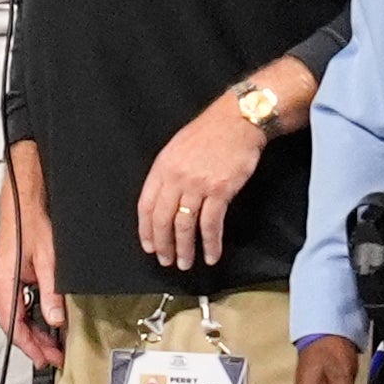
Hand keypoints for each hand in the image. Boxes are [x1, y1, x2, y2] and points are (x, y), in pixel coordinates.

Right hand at [0, 146, 64, 367]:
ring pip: (14, 319)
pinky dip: (29, 319)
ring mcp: (0, 283)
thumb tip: (56, 319)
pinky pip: (15, 306)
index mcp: (3, 284)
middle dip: (34, 344)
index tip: (48, 358)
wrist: (22, 205)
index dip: (33, 347)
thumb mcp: (49, 262)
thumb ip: (52, 294)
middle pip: (14, 327)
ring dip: (32, 333)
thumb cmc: (29, 226)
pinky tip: (43, 322)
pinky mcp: (6, 279)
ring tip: (51, 344)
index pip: (15, 328)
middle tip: (54, 356)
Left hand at [138, 96, 268, 269]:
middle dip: (163, 244)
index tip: (149, 246)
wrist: (238, 120)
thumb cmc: (209, 133)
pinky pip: (211, 224)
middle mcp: (176, 178)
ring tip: (186, 263)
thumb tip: (163, 202)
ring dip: (185, 248)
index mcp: (162, 168)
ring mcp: (198, 185)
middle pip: (163, 219)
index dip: (146, 230)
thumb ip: (167, 174)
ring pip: (185, 225)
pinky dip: (211, 243)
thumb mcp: (177, 149)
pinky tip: (212, 254)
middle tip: (166, 261)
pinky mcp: (220, 191)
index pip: (145, 206)